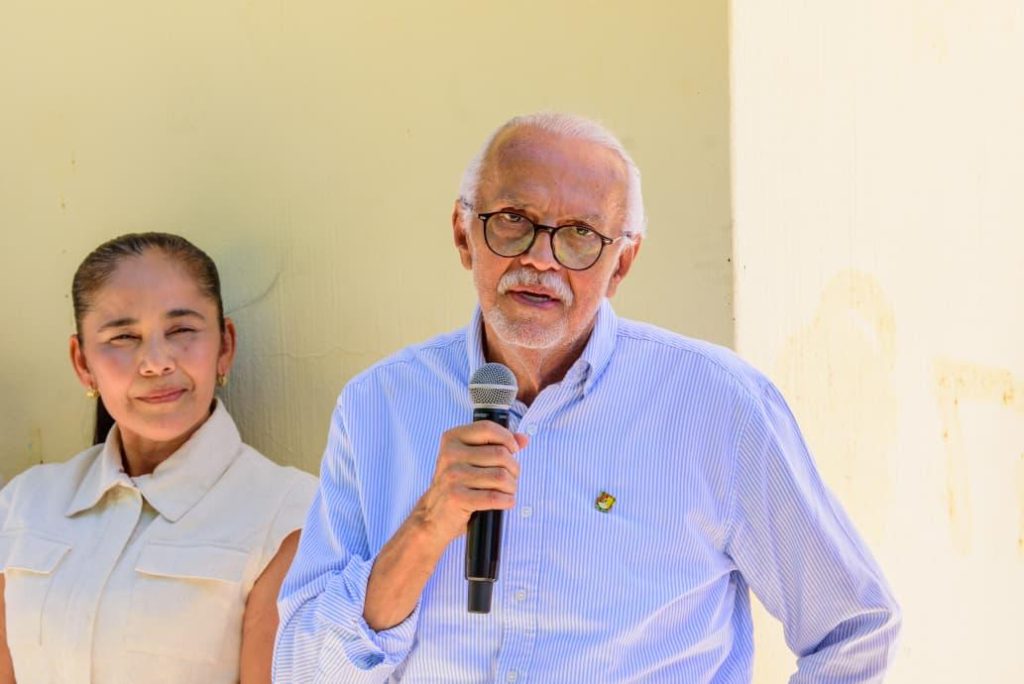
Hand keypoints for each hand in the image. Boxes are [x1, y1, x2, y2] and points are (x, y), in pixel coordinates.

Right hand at [412, 421, 528, 546]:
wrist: (433, 516)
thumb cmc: (457, 485)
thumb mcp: (471, 460)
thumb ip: (496, 445)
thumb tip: (523, 438)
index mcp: (452, 439)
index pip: (488, 428)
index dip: (507, 438)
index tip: (513, 450)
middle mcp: (450, 454)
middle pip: (500, 454)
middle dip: (513, 468)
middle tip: (510, 478)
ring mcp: (452, 476)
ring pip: (500, 476)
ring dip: (511, 486)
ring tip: (507, 491)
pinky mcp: (456, 497)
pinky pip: (494, 497)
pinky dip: (506, 500)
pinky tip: (505, 501)